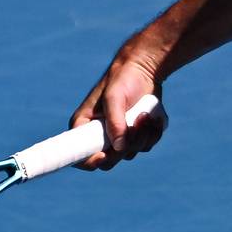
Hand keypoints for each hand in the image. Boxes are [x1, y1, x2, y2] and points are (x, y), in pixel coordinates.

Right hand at [69, 51, 170, 170]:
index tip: (103, 154)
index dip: (89, 161)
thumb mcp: (114, 97)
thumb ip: (115, 122)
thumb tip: (119, 147)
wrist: (144, 70)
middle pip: (108, 161)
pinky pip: (145, 146)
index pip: (79, 155)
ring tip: (145, 114)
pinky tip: (153, 118)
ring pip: (129, 154)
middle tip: (135, 126)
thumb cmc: (123, 79)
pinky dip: (152, 135)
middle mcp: (99, 136)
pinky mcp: (135, 136)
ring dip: (142, 137)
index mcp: (83, 126)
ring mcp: (118, 137)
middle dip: (124, 147)